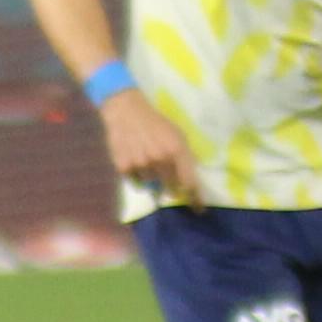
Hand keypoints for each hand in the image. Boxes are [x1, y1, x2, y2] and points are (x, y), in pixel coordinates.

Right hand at [98, 87, 200, 202]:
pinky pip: (135, 181)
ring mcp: (141, 165)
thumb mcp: (177, 134)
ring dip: (152, 176)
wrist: (125, 111)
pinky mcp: (124, 167)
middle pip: (170, 187)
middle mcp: (160, 160)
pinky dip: (136, 174)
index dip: (195, 198)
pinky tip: (133, 158)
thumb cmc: (155, 122)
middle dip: (171, 184)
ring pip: (151, 184)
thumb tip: (189, 178)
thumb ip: (184, 156)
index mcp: (177, 150)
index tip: (198, 210)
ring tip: (145, 158)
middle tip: (164, 172)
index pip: (189, 182)